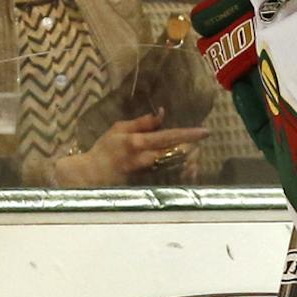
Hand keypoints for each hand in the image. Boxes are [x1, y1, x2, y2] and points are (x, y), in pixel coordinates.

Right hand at [60, 110, 196, 184]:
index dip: (188, 134)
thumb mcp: (119, 129)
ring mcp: (149, 173)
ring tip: (196, 153)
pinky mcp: (149, 183)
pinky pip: (172, 176)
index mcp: (138, 143)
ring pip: (177, 166)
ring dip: (190, 159)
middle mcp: (146, 159)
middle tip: (201, 141)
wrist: (92, 175)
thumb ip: (142, 123)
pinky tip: (190, 168)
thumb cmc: (105, 150)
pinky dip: (184, 171)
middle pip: (177, 153)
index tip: (205, 132)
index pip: (168, 136)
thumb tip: (161, 113)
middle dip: (193, 148)